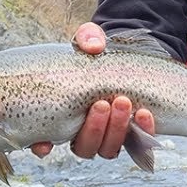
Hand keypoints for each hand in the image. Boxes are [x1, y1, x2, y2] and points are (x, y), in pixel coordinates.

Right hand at [30, 23, 154, 159]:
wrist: (127, 57)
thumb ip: (87, 37)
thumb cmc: (98, 53)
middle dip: (93, 129)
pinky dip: (142, 132)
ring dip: (116, 130)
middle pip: (84, 147)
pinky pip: (138, 144)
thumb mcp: (90, 39)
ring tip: (123, 102)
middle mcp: (82, 132)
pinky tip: (144, 113)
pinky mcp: (133, 135)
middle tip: (101, 103)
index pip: (44, 141)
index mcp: (62, 115)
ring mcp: (108, 137)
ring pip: (108, 149)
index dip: (41, 147)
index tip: (44, 145)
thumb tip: (94, 47)